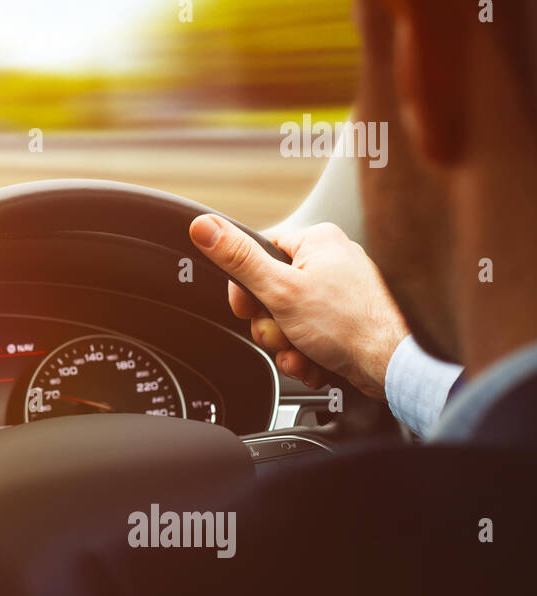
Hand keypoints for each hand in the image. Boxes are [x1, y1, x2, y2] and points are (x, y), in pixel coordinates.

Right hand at [188, 217, 407, 398]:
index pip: (258, 254)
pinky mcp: (347, 319)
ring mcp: (341, 292)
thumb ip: (238, 259)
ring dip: (287, 344)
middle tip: (283, 334)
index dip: (247, 289)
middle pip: (271, 292)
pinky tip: (316, 361)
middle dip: (271, 325)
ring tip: (304, 352)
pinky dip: (307, 353)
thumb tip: (204, 227)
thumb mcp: (280, 290)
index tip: (250, 308)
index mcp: (317, 241)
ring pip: (289, 319)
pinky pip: (310, 334)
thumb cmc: (349, 326)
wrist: (392, 368)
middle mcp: (332, 260)